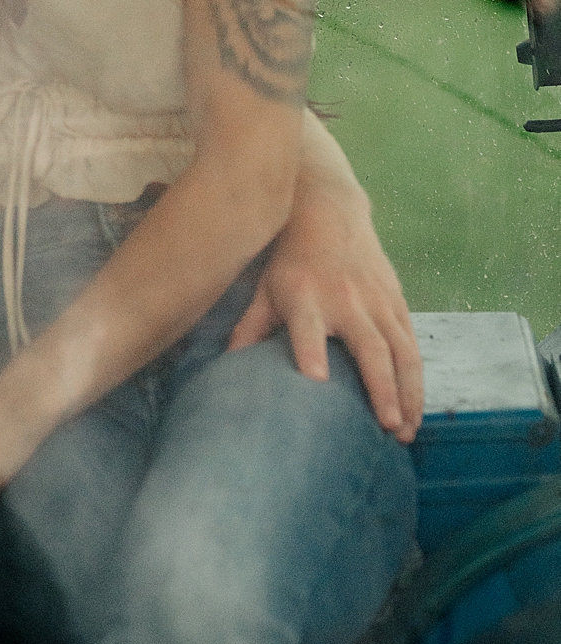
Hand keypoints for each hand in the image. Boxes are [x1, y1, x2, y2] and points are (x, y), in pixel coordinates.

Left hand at [228, 162, 422, 442]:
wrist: (329, 210)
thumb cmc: (290, 259)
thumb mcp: (264, 288)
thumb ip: (249, 328)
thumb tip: (226, 369)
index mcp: (304, 296)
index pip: (306, 327)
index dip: (310, 351)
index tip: (315, 380)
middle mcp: (346, 299)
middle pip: (369, 347)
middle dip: (382, 388)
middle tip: (388, 427)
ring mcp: (377, 301)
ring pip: (401, 351)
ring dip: (408, 394)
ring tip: (406, 432)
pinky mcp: (398, 302)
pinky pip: (412, 345)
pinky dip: (417, 380)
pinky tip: (415, 411)